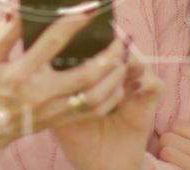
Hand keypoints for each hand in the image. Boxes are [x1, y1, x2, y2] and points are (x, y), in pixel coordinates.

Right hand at [0, 10, 128, 168]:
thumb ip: (4, 34)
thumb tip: (18, 9)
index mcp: (21, 72)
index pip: (54, 41)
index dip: (74, 20)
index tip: (91, 6)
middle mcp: (40, 93)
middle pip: (86, 73)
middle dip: (109, 53)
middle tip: (119, 37)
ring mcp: (53, 110)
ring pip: (96, 96)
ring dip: (114, 76)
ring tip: (121, 57)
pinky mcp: (60, 121)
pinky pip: (94, 111)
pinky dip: (111, 96)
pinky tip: (116, 81)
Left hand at [53, 38, 164, 169]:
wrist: (102, 166)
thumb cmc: (80, 141)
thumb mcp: (58, 116)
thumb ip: (51, 95)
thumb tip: (35, 69)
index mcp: (94, 78)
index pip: (97, 49)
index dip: (95, 39)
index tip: (86, 33)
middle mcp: (115, 79)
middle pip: (119, 50)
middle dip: (112, 47)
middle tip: (107, 46)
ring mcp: (133, 89)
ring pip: (137, 61)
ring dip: (129, 61)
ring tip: (120, 66)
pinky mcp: (147, 103)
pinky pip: (154, 84)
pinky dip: (146, 81)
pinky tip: (133, 87)